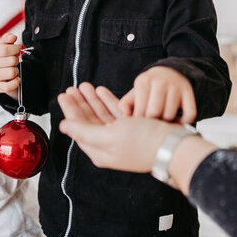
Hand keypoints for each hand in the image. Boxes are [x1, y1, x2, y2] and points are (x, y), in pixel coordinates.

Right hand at [0, 32, 20, 98]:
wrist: (2, 74)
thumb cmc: (5, 57)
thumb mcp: (6, 46)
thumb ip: (8, 39)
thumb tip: (12, 37)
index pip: (5, 49)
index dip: (15, 49)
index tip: (16, 50)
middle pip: (11, 60)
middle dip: (16, 60)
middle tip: (13, 61)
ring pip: (12, 72)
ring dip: (16, 70)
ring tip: (12, 69)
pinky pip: (10, 85)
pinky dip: (16, 82)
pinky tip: (15, 78)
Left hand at [58, 84, 216, 193]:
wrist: (173, 146)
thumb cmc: (143, 142)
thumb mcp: (110, 137)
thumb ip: (84, 131)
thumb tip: (63, 126)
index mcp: (99, 151)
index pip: (79, 127)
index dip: (71, 110)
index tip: (63, 95)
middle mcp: (108, 145)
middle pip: (89, 120)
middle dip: (80, 103)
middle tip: (71, 88)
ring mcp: (121, 137)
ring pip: (101, 115)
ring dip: (93, 99)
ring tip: (85, 86)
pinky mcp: (133, 130)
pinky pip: (116, 113)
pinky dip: (108, 101)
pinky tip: (102, 91)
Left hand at [119, 66, 196, 122]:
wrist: (170, 73)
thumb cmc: (149, 89)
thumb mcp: (135, 93)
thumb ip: (125, 105)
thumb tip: (125, 117)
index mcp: (144, 81)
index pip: (140, 110)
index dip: (139, 122)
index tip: (140, 125)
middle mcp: (160, 81)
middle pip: (155, 112)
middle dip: (152, 122)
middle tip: (152, 124)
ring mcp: (176, 86)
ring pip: (170, 114)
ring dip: (167, 123)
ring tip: (163, 122)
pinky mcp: (189, 92)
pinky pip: (189, 113)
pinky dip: (184, 122)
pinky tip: (178, 122)